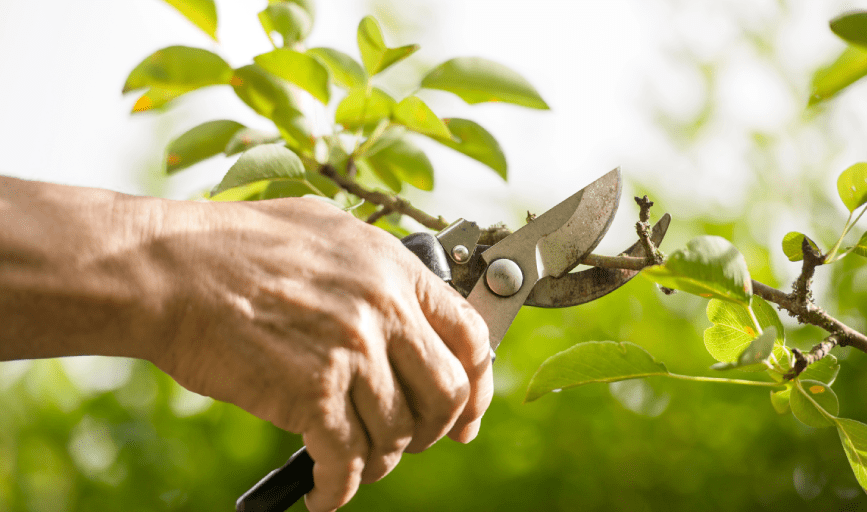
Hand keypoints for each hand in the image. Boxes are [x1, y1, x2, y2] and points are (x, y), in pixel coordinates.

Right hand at [149, 197, 493, 511]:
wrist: (170, 268)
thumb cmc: (236, 245)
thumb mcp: (325, 229)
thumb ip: (374, 266)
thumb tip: (404, 301)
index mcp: (394, 269)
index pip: (470, 336)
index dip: (478, 384)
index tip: (468, 413)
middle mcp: (384, 310)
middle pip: (447, 394)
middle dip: (435, 430)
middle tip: (413, 441)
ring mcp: (351, 351)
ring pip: (397, 433)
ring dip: (382, 460)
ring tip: (357, 463)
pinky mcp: (312, 393)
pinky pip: (347, 460)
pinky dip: (339, 488)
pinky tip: (326, 493)